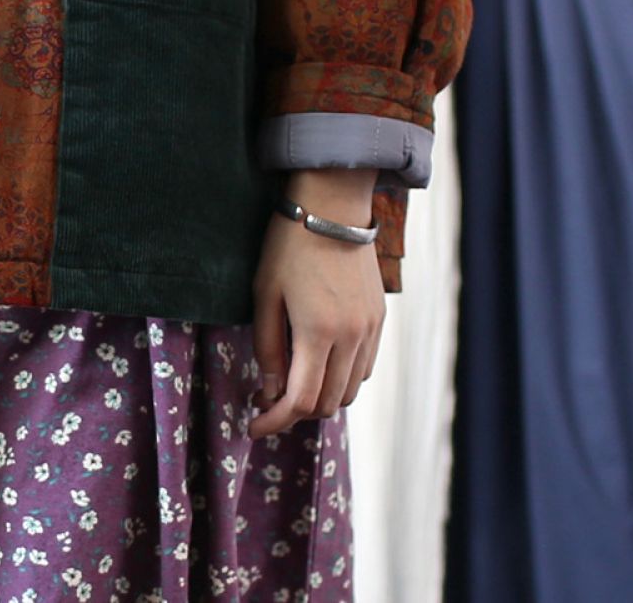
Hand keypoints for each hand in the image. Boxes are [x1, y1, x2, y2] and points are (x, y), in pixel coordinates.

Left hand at [247, 167, 384, 436]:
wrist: (332, 207)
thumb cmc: (288, 246)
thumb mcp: (265, 294)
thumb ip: (268, 347)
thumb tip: (271, 392)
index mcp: (318, 332)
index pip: (300, 400)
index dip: (275, 421)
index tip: (253, 426)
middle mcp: (351, 337)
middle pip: (327, 403)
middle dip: (295, 412)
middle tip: (267, 401)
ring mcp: (370, 330)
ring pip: (349, 391)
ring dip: (320, 398)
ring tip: (292, 383)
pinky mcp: (379, 319)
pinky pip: (364, 368)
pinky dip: (341, 378)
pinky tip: (318, 363)